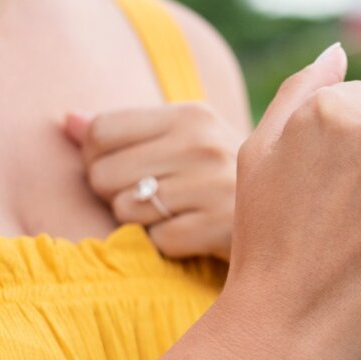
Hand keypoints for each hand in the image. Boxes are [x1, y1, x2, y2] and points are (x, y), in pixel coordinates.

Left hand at [65, 101, 247, 261]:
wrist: (294, 212)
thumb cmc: (224, 176)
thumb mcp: (187, 138)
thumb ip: (126, 128)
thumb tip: (67, 120)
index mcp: (193, 115)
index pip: (100, 131)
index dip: (98, 157)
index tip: (128, 168)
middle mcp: (204, 145)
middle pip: (103, 174)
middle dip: (117, 193)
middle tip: (155, 197)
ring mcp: (214, 187)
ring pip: (126, 210)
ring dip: (142, 221)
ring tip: (178, 213)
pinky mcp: (218, 228)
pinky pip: (157, 241)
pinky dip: (169, 244)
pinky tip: (196, 233)